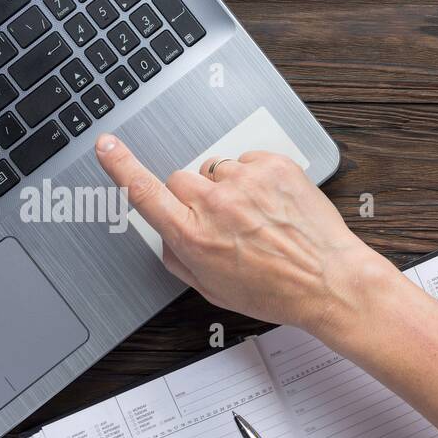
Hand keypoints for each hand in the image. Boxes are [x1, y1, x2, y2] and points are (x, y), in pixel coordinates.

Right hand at [94, 133, 395, 340]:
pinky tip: (273, 206)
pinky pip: (248, 161)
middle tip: (226, 223)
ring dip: (229, 188)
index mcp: (193, 236)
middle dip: (195, 199)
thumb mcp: (215, 290)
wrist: (330, 281)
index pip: (143, 191)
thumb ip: (180, 259)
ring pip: (217, 170)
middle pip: (181, 180)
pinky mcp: (274, 166)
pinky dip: (256, 179)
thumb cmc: (278, 292)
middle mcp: (215, 204)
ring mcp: (245, 181)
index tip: (107, 145)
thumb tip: (167, 236)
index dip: (120, 165)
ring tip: (258, 218)